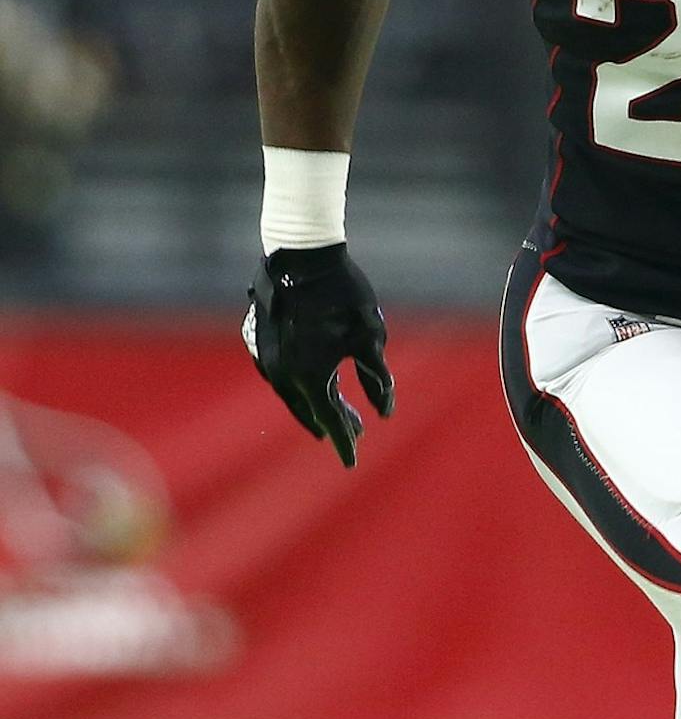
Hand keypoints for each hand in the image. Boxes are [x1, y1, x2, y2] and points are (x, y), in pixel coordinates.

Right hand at [242, 243, 393, 467]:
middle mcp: (282, 374)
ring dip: (315, 402)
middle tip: (356, 430)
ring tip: (337, 408)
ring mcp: (266, 358)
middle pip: (310, 409)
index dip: (344, 442)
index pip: (331, 420)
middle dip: (334, 421)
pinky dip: (299, 384)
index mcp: (310, 378)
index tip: (352, 462)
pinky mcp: (258, 341)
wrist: (301, 255)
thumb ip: (378, 378)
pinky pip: (280, 375)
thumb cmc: (343, 295)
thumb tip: (384, 410)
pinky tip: (311, 381)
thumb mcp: (371, 337)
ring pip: (292, 393)